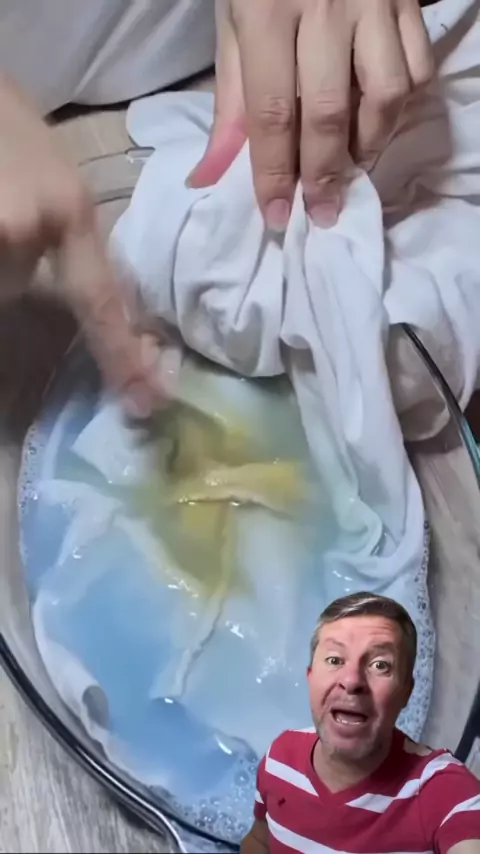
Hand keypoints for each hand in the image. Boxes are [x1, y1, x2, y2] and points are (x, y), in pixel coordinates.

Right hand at [0, 76, 162, 416]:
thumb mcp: (63, 191)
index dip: (120, 358)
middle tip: (6, 221)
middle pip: (14, 292)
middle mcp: (22, 227)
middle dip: (12, 273)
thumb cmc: (18, 134)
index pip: (99, 302)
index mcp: (69, 211)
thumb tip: (100, 315)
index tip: (143, 404)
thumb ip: (76, 250)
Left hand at [190, 0, 432, 229]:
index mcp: (266, 12)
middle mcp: (325, 7)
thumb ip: (229, 101)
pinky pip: (418, 66)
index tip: (277, 217)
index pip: (273, 114)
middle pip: (330, 113)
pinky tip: (378, 120)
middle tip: (322, 211)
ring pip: (386, 94)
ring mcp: (374, 1)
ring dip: (370, 145)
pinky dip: (402, 106)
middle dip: (325, 175)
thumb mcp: (232, 24)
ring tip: (351, 166)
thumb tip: (211, 175)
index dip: (274, 173)